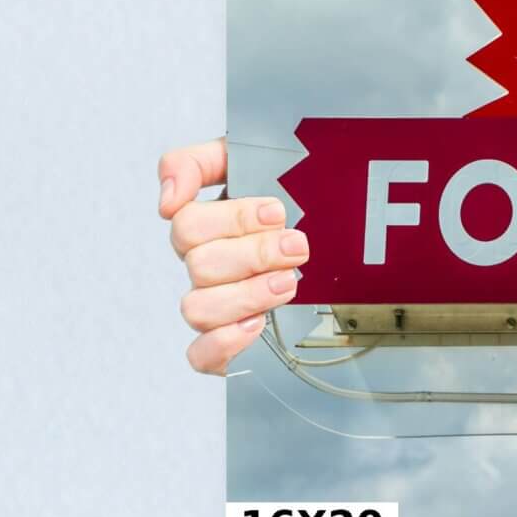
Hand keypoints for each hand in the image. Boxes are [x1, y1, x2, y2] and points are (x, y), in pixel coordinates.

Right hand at [158, 137, 308, 374]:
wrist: (350, 249)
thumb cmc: (298, 201)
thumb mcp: (257, 162)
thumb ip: (200, 162)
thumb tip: (167, 197)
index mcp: (208, 224)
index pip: (186, 221)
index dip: (231, 218)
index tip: (277, 211)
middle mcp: (206, 265)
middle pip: (198, 264)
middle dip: (254, 253)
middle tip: (297, 246)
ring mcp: (214, 305)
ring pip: (196, 308)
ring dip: (246, 294)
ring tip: (289, 282)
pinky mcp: (225, 345)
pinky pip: (200, 355)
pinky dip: (226, 341)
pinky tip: (258, 323)